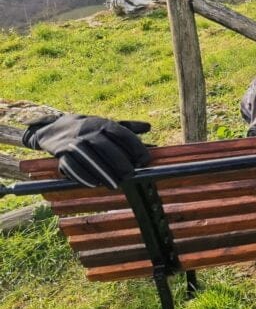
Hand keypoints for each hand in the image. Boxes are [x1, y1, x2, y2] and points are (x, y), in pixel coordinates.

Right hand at [23, 114, 151, 188]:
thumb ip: (128, 127)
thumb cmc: (89, 129)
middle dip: (119, 162)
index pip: (121, 133)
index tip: (145, 160)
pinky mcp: (61, 153)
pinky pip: (71, 165)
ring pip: (89, 157)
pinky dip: (83, 176)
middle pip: (105, 147)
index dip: (135, 147)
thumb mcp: (106, 124)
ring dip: (103, 172)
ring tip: (114, 184)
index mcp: (102, 124)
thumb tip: (148, 127)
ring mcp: (73, 142)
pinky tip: (94, 184)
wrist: (55, 128)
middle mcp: (88, 131)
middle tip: (130, 175)